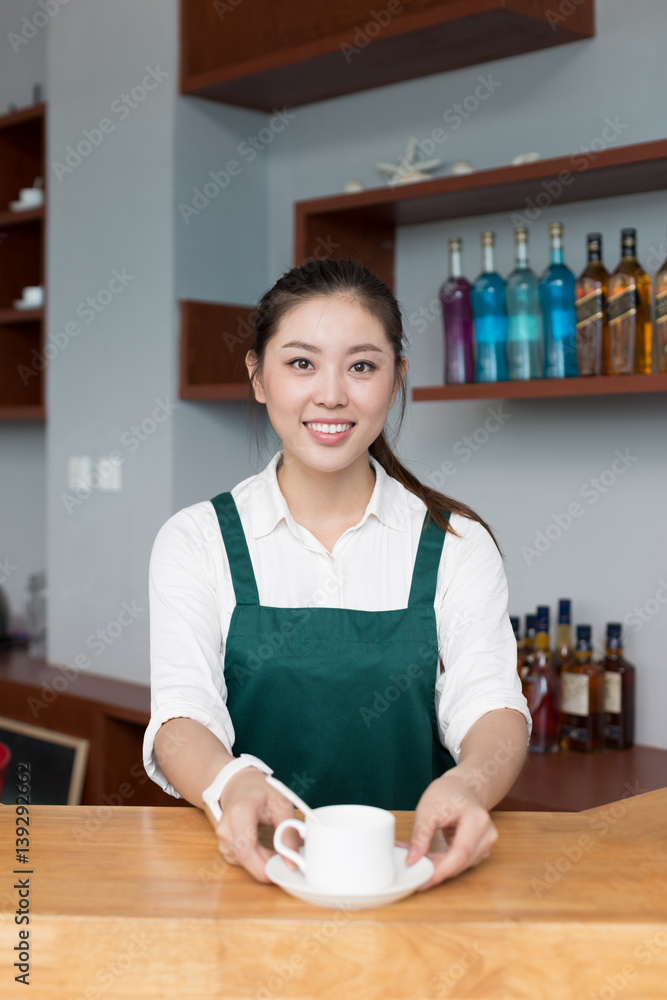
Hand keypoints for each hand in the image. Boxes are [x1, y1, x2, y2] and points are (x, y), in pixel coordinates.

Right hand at [214, 768, 298, 882]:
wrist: (239, 784)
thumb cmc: (260, 791)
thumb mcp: (281, 804)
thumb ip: (288, 830)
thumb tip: (293, 859)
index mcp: (238, 814)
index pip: (247, 852)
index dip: (267, 866)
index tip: (286, 866)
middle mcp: (226, 829)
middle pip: (248, 860)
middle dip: (271, 863)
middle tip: (289, 854)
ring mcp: (222, 839)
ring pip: (246, 864)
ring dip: (264, 861)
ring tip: (277, 844)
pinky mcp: (224, 847)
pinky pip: (243, 862)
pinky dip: (257, 859)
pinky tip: (266, 847)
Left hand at [405, 771, 497, 889]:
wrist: (464, 787)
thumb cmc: (448, 792)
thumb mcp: (428, 808)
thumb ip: (420, 835)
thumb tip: (412, 860)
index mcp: (477, 820)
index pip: (461, 853)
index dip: (442, 869)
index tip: (424, 880)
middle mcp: (487, 835)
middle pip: (461, 863)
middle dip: (436, 869)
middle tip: (413, 867)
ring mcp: (486, 844)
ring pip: (460, 866)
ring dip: (439, 866)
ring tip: (419, 858)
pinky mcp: (480, 850)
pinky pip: (461, 863)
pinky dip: (444, 862)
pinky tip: (430, 857)